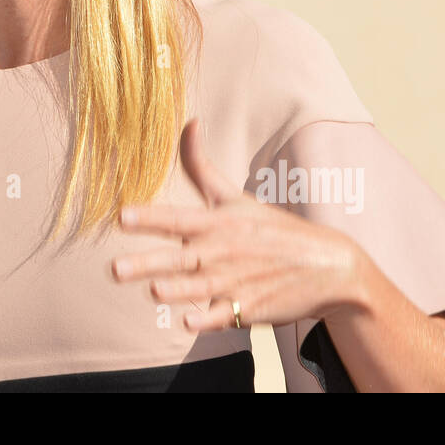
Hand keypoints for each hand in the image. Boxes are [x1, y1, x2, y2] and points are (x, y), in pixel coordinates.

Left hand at [111, 117, 370, 331]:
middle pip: (178, 259)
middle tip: (114, 269)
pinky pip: (226, 317)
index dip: (148, 218)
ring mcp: (236, 282)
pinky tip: (190, 323)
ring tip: (154, 291)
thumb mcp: (235, 196)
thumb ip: (201, 165)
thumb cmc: (273, 228)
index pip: (175, 219)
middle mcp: (221, 252)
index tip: (121, 217)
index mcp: (216, 223)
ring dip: (177, 290)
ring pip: (199, 289)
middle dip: (147, 263)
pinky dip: (210, 320)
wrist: (329, 266)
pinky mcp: (250, 310)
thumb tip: (189, 121)